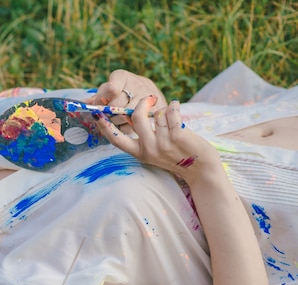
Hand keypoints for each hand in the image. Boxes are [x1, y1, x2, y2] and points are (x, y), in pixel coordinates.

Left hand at [87, 70, 167, 131]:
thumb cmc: (123, 91)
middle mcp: (137, 84)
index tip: (98, 106)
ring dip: (114, 122)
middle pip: (115, 106)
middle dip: (106, 114)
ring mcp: (146, 98)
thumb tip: (84, 104)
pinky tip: (123, 124)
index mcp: (122, 76)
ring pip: (123, 117)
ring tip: (113, 119)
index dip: (101, 101)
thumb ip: (98, 96)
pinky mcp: (151, 112)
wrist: (150, 94)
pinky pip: (131, 126)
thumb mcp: (110, 89)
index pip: (111, 89)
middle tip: (104, 116)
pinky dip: (123, 128)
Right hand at [93, 96, 220, 184]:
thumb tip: (134, 115)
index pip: (117, 140)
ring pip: (158, 114)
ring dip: (167, 111)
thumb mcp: (155, 152)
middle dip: (143, 104)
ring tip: (174, 119)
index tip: (97, 113)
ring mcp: (163, 143)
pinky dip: (176, 106)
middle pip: (137, 118)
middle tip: (149, 98)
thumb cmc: (179, 157)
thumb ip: (144, 137)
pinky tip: (178, 108)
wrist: (202, 170)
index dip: (105, 126)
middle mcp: (149, 149)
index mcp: (140, 153)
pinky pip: (172, 111)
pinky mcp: (178, 136)